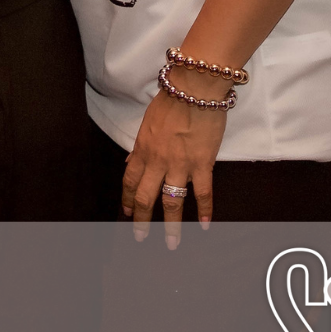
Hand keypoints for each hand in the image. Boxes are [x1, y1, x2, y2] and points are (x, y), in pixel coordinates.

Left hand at [121, 77, 228, 247]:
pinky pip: (202, 193)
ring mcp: (180, 164)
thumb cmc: (172, 98)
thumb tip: (134, 159)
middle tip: (140, 237)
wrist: (194, 88)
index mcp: (143, 148)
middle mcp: (158, 160)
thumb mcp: (149, 121)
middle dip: (142, 220)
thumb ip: (143, 144)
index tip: (126, 212)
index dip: (127, 199)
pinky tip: (204, 225)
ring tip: (171, 243)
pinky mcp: (202, 163)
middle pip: (146, 196)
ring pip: (172, 202)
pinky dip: (204, 210)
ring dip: (171, 226)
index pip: (130, 179)